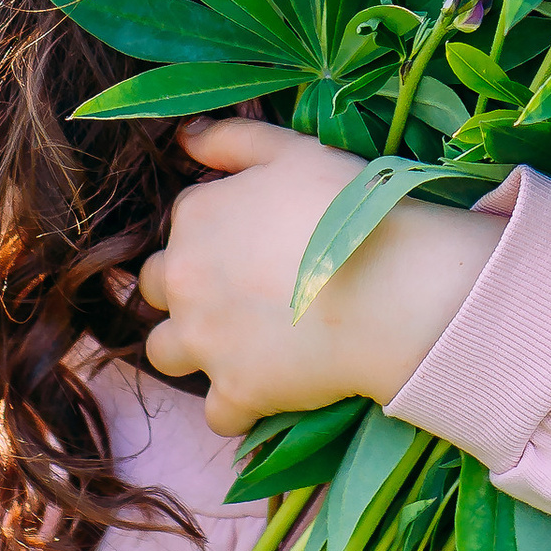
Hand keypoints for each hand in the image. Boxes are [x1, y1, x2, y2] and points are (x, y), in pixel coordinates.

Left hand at [138, 119, 498, 438]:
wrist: (392, 288)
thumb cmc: (348, 209)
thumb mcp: (292, 150)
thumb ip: (230, 139)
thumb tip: (182, 137)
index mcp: (195, 217)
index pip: (181, 226)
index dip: (215, 234)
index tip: (254, 244)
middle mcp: (184, 280)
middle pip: (158, 289)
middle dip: (188, 292)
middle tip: (242, 294)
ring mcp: (205, 341)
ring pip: (165, 352)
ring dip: (193, 350)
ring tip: (239, 345)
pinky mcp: (235, 392)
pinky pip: (217, 412)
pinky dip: (239, 406)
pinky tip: (270, 390)